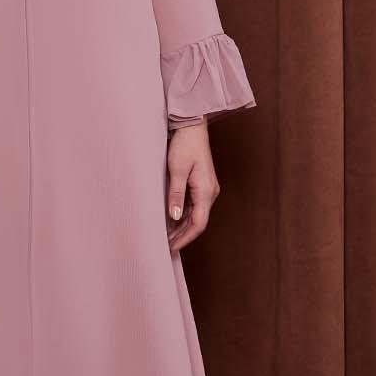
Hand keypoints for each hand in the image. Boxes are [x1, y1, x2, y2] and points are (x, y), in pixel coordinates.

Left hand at [165, 121, 217, 251]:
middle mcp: (210, 193)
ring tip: (166, 238)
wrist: (192, 127)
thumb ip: (176, 195)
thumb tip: (174, 217)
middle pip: (197, 222)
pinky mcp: (201, 185)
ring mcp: (207, 189)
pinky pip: (194, 206)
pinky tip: (170, 222)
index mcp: (206, 191)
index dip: (184, 238)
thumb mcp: (177, 170)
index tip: (171, 248)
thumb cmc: (185, 145)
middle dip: (182, 236)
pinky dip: (183, 216)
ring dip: (181, 228)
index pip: (198, 224)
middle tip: (165, 247)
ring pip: (195, 216)